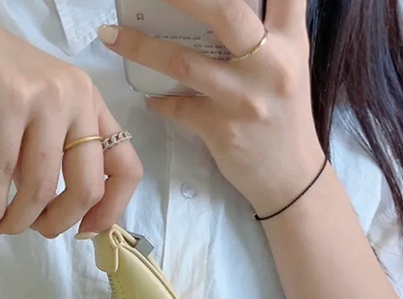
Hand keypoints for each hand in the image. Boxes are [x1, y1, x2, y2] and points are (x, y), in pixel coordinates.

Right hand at [0, 0, 141, 237]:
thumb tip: (55, 214)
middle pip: (88, 186)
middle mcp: (76, 97)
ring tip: (4, 227)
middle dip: (61, 223)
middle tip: (37, 231)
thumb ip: (52, 156)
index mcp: (91, 103)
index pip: (126, 167)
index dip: (111, 210)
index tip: (85, 232)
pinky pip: (2, 173)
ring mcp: (43, 97)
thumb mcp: (35, 117)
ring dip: (21, 220)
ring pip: (43, 185)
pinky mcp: (5, 102)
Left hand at [98, 0, 324, 216]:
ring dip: (141, 47)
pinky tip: (149, 96)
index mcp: (289, 42)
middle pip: (225, 12)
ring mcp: (243, 99)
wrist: (291, 177)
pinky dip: (158, 100)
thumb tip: (219, 10)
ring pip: (184, 63)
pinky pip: (177, 108)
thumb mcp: (287, 68)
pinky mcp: (222, 131)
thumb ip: (266, 35)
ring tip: (111, 35)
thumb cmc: (284, 118)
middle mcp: (270, 65)